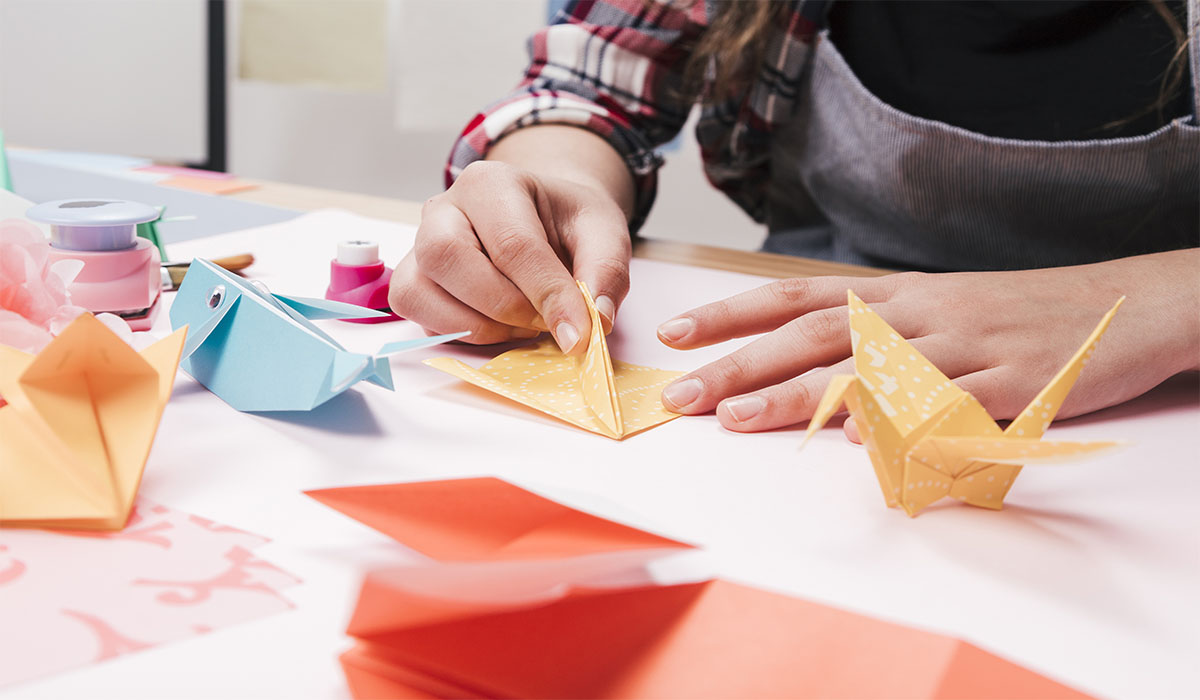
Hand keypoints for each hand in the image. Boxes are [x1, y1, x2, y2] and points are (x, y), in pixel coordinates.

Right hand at [388, 160, 630, 352]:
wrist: (544, 220)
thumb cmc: (567, 223)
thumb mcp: (604, 233)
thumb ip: (606, 271)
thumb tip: (595, 321)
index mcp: (492, 182)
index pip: (512, 243)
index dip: (547, 295)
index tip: (579, 333)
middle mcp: (443, 207)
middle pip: (447, 258)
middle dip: (503, 306)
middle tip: (543, 322)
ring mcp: (419, 244)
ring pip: (420, 290)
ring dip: (478, 324)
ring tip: (524, 325)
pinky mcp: (412, 279)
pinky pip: (417, 313)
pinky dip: (459, 331)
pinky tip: (498, 326)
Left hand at [656, 249, 1199, 434]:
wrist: (1129, 304)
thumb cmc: (1021, 314)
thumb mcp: (943, 313)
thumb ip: (878, 341)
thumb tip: (813, 382)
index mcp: (897, 296)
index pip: (797, 297)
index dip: (733, 313)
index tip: (675, 331)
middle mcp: (917, 314)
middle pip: (812, 335)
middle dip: (739, 363)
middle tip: (680, 393)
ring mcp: (962, 347)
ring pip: (862, 369)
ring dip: (795, 394)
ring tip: (737, 416)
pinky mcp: (1008, 383)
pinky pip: (943, 406)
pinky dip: (896, 420)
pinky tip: (854, 439)